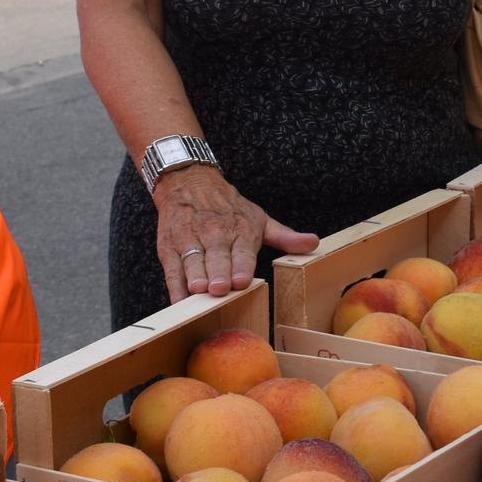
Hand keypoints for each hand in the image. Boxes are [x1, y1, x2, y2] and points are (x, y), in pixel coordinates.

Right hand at [152, 164, 318, 304]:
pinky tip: (180, 300)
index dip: (241, 266)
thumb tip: (313, 243)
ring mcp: (189, 240)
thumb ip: (284, 236)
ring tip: (199, 290)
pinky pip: (172, 270)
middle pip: (216, 257)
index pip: (242, 250)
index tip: (241, 280)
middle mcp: (215, 233)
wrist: (189, 182)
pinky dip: (174, 286)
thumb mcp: (259, 218)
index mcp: (240, 229)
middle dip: (218, 273)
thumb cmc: (229, 208)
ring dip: (195, 276)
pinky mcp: (169, 247)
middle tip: (220, 288)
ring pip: (192, 261)